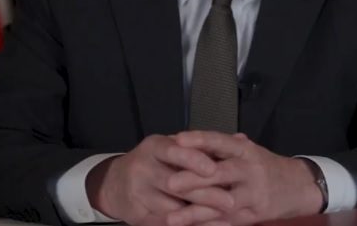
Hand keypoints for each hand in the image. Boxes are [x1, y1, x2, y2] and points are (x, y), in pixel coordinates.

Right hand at [86, 134, 235, 225]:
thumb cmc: (155, 162)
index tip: (215, 169)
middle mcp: (142, 167)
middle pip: (175, 183)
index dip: (194, 160)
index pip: (174, 151)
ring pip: (171, 208)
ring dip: (199, 216)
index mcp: (154, 146)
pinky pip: (163, 224)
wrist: (114, 184)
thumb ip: (203, 147)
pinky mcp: (136, 216)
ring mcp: (137, 193)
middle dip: (205, 194)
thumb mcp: (172, 148)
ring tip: (225, 221)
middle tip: (230, 202)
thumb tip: (242, 139)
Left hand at [165, 131, 324, 225]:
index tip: (177, 140)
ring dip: (195, 211)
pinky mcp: (254, 215)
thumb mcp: (248, 150)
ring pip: (221, 202)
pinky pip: (228, 221)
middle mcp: (250, 169)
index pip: (220, 141)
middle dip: (193, 179)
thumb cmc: (265, 165)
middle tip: (168, 183)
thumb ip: (221, 147)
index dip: (199, 140)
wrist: (299, 186)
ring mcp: (253, 193)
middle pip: (219, 173)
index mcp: (245, 150)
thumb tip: (190, 138)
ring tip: (171, 217)